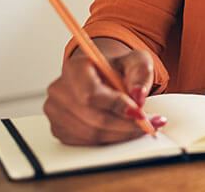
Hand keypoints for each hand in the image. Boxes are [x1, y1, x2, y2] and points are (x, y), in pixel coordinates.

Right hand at [44, 48, 166, 144]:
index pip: (91, 94)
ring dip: (120, 134)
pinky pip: (86, 142)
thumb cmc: (117, 68)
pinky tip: (123, 131)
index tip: (140, 113)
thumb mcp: (136, 61)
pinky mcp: (59, 129)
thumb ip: (141, 73)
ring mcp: (56, 111)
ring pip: (91, 134)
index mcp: (75, 68)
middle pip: (93, 118)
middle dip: (125, 125)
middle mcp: (60, 89)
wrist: (103, 76)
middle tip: (148, 124)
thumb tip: (138, 95)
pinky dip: (109, 139)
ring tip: (141, 127)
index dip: (116, 106)